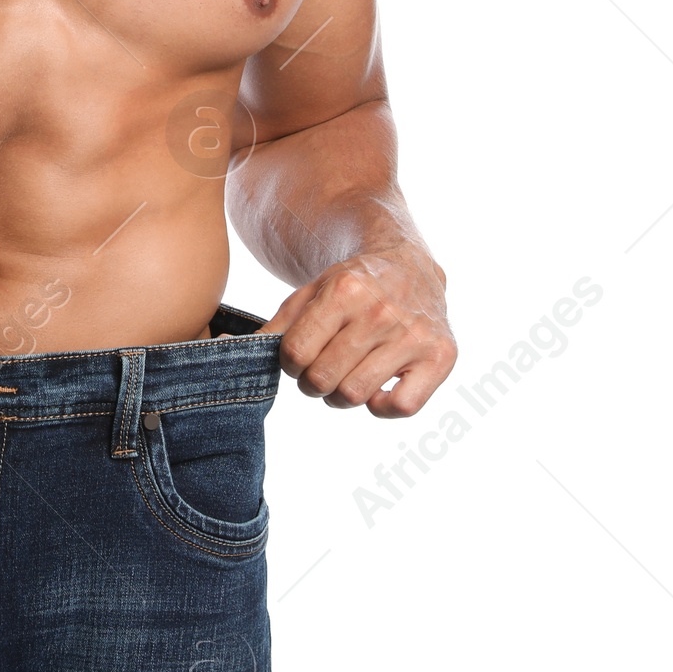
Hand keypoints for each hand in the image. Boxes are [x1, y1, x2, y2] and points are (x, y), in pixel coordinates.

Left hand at [259, 242, 455, 416]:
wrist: (409, 264)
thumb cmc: (352, 284)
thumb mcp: (310, 292)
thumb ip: (278, 325)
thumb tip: (230, 349)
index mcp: (344, 290)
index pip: (296, 353)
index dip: (288, 364)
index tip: (296, 358)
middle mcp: (381, 311)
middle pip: (324, 379)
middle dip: (312, 383)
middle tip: (319, 372)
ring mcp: (414, 335)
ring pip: (357, 396)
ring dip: (341, 396)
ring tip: (344, 377)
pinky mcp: (442, 356)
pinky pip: (402, 407)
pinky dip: (381, 407)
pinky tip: (377, 386)